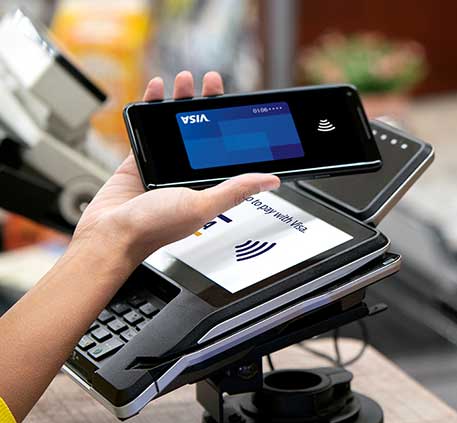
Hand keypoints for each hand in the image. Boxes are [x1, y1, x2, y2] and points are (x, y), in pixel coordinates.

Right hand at [73, 71, 279, 260]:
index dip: (233, 126)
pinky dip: (151, 105)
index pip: (226, 149)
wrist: (110, 233)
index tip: (238, 105)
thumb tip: (270, 180)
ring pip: (176, 125)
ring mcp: (163, 164)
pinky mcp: (140, 157)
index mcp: (207, 184)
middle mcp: (187, 172)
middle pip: (202, 130)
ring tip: (186, 79)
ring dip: (180, 99)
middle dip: (208, 104)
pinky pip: (148, 126)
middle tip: (212, 82)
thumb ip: (236, 190)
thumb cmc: (154, 227)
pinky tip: (156, 89)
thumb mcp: (203, 205)